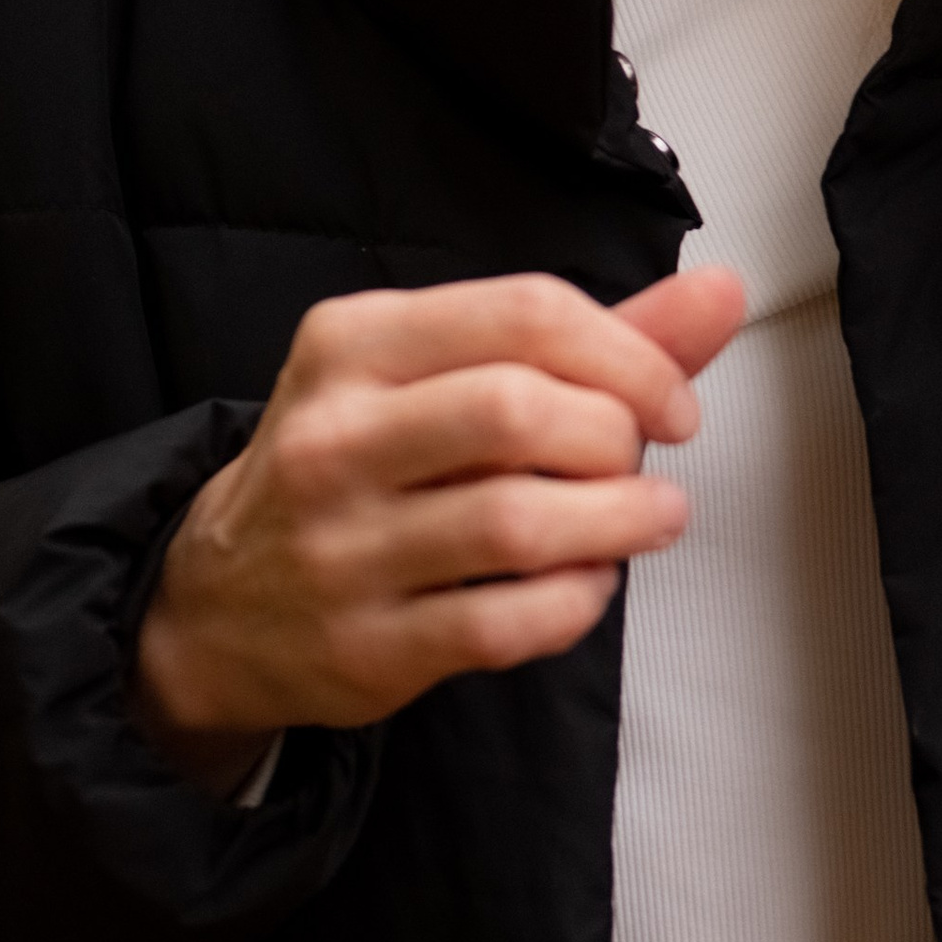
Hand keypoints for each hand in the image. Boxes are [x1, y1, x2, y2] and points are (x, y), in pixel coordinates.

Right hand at [130, 266, 746, 793]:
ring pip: (517, 522)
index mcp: (355, 343)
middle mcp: (334, 438)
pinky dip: (574, 603)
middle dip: (618, 436)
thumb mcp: (442, 372)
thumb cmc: (364, 462)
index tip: (674, 399)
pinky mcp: (362, 647)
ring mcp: (339, 548)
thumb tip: (722, 294)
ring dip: (619, 522)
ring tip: (648, 518)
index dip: (633, 356)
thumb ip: (591, 337)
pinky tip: (586, 582)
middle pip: (520, 412)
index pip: (525, 314)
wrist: (218, 599)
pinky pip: (502, 625)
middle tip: (645, 459)